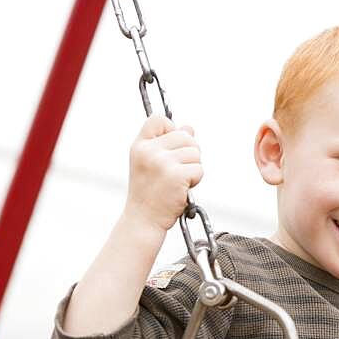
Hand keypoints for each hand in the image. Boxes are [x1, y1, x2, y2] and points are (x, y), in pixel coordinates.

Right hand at [124, 114, 202, 231]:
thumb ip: (168, 144)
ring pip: (195, 153)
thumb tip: (188, 128)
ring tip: (177, 181)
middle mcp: (149, 151)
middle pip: (185, 136)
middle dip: (189, 153)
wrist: (144, 219)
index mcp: (140, 146)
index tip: (171, 147)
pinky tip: (181, 189)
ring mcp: (162, 162)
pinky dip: (195, 180)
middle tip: (176, 171)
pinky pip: (199, 169)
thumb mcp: (151, 164)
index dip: (171, 129)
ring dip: (193, 168)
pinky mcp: (176, 175)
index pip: (158, 119)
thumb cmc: (149, 193)